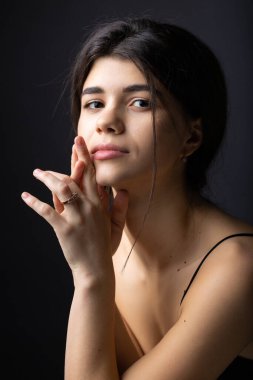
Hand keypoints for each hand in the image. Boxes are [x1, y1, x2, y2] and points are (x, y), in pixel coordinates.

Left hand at [21, 136, 127, 281]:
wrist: (96, 271)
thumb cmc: (104, 249)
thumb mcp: (116, 228)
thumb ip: (119, 208)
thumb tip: (124, 191)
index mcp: (100, 206)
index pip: (93, 176)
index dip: (85, 158)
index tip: (80, 144)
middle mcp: (89, 207)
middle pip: (77, 177)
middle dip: (73, 158)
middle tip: (69, 145)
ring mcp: (76, 217)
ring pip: (61, 189)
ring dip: (47, 178)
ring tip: (37, 172)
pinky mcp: (64, 229)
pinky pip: (47, 211)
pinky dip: (34, 202)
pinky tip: (25, 196)